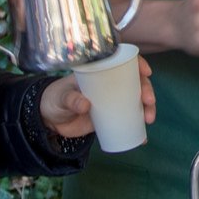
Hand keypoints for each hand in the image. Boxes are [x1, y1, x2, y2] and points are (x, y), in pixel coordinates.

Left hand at [38, 56, 156, 138]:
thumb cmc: (55, 99)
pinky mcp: (110, 117)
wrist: (50, 120)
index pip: (123, 62)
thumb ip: (71, 99)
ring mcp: (112, 101)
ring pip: (136, 101)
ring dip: (147, 109)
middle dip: (147, 91)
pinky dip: (137, 128)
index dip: (138, 64)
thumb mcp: (62, 97)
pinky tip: (143, 137)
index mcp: (100, 72)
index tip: (146, 73)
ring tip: (148, 120)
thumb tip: (86, 105)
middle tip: (149, 102)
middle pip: (135, 82)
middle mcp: (110, 84)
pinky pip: (128, 120)